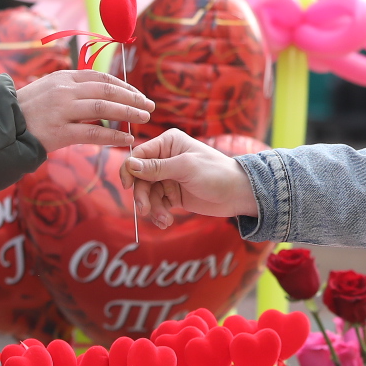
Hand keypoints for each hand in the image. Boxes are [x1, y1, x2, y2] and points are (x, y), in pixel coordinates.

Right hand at [14, 70, 153, 153]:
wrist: (0, 127)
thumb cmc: (26, 110)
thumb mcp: (47, 89)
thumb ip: (72, 89)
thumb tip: (99, 92)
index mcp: (63, 77)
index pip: (101, 78)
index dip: (124, 86)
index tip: (138, 95)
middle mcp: (64, 90)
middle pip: (107, 90)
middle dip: (132, 98)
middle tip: (150, 106)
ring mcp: (62, 110)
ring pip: (104, 107)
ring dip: (128, 112)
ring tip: (145, 118)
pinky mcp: (59, 132)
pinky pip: (93, 132)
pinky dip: (113, 135)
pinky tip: (127, 139)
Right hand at [123, 128, 257, 226]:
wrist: (238, 194)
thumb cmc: (216, 173)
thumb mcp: (185, 168)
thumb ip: (157, 168)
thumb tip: (130, 165)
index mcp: (168, 143)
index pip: (139, 155)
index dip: (130, 170)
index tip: (128, 187)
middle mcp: (165, 158)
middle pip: (140, 177)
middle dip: (142, 195)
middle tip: (145, 210)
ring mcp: (168, 177)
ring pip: (148, 193)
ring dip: (153, 208)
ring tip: (164, 220)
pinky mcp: (173, 194)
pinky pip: (157, 204)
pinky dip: (159, 214)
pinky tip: (166, 222)